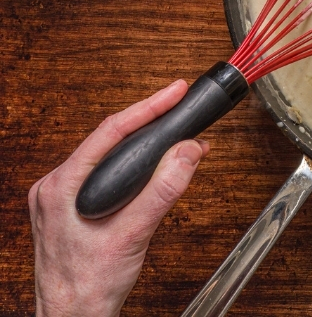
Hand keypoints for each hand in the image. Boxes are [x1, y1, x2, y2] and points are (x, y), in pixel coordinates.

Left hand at [30, 80, 207, 316]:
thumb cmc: (88, 289)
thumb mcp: (132, 237)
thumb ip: (162, 190)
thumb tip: (187, 151)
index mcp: (60, 187)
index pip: (110, 131)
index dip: (148, 107)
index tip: (175, 92)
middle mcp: (55, 188)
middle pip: (108, 139)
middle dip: (149, 124)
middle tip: (181, 109)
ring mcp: (59, 199)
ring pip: (106, 156)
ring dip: (142, 147)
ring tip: (174, 136)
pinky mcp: (68, 209)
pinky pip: (102, 174)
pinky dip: (131, 168)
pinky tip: (151, 167)